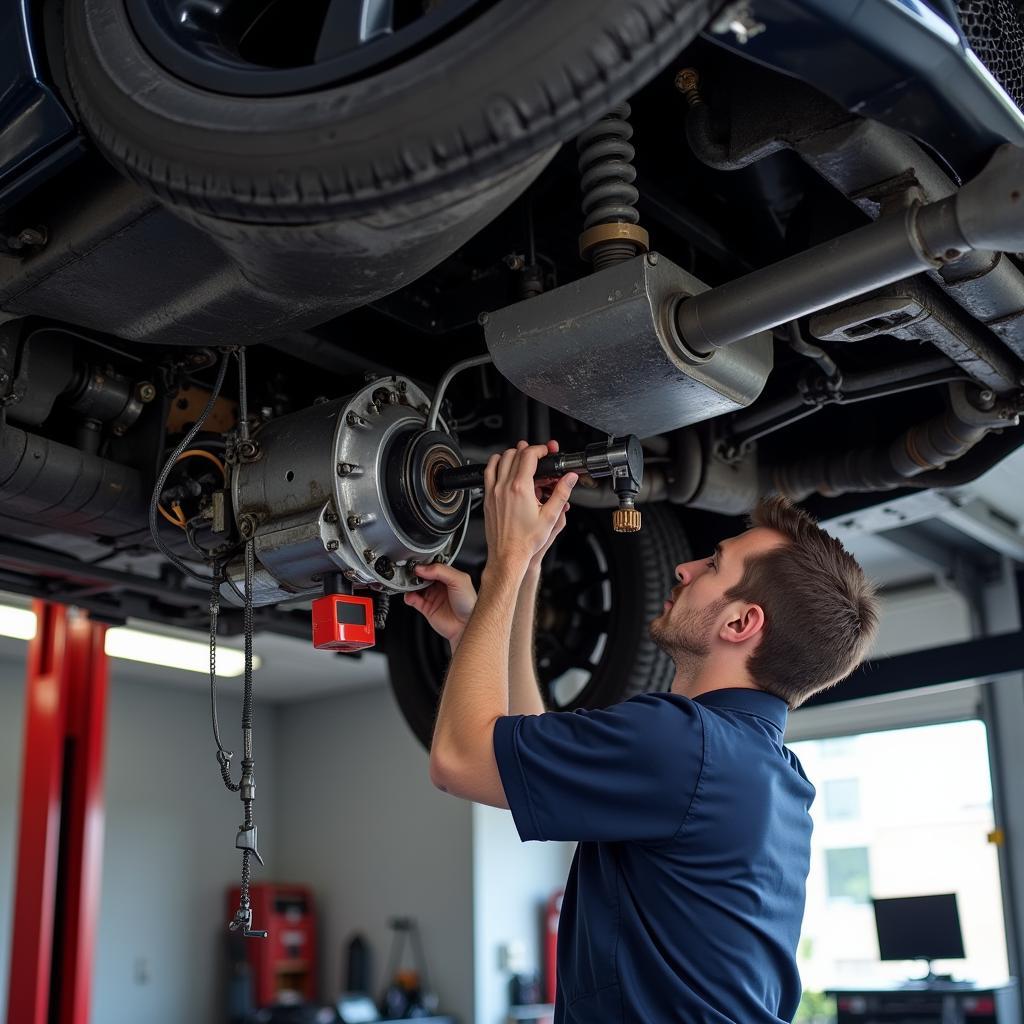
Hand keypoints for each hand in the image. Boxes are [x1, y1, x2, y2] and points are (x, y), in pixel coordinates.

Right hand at [403, 562, 476, 644]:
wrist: (466, 625)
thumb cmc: (469, 604)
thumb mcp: (460, 580)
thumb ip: (441, 571)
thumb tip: (423, 568)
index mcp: (448, 576)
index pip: (432, 566)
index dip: (424, 564)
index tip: (417, 564)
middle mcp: (439, 585)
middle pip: (422, 575)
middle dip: (415, 573)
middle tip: (411, 573)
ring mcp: (432, 596)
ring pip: (415, 586)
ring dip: (410, 584)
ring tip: (410, 584)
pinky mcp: (426, 608)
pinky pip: (413, 599)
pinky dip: (408, 596)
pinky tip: (411, 595)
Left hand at [483, 441, 577, 571]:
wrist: (508, 555)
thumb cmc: (526, 541)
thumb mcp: (551, 517)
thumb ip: (561, 493)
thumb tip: (570, 478)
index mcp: (520, 489)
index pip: (529, 456)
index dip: (540, 449)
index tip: (546, 452)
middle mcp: (504, 487)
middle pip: (514, 454)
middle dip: (528, 450)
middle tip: (538, 455)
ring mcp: (493, 492)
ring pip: (499, 460)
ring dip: (511, 454)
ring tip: (522, 458)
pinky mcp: (487, 498)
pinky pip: (488, 473)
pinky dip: (496, 464)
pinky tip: (503, 468)